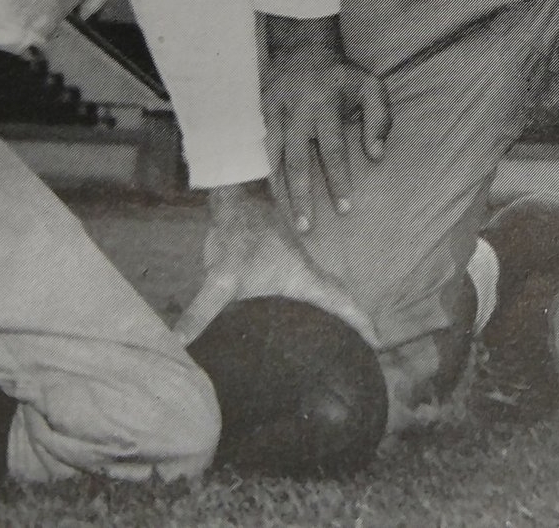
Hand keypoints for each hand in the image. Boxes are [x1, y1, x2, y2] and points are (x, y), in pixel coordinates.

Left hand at [173, 181, 377, 346]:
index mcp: (307, 281)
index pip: (345, 305)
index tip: (379, 349)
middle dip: (352, 331)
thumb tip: (179, 344)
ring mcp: (295, 274)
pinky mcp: (280, 273)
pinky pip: (302, 299)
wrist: (235, 198)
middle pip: (339, 307)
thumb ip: (202, 311)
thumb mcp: (221, 276)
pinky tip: (292, 329)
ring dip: (331, 322)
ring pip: (322, 302)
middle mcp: (308, 278)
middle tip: (360, 360)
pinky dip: (308, 314)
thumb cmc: (238, 233)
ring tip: (334, 351)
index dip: (363, 328)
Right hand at [263, 15, 390, 232]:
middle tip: (306, 227)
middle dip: (301, 196)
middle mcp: (297, 111)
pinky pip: (257, 150)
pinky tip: (265, 197)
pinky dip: (260, 174)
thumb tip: (377, 155)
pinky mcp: (257, 114)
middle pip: (297, 160)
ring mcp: (273, 113)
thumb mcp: (372, 87)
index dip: (339, 180)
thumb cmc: (343, 76)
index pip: (333, 150)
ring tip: (282, 219)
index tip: (345, 209)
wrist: (303, 48)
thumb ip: (380, 120)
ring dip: (277, 190)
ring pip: (272, 159)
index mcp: (326, 105)